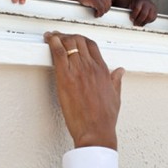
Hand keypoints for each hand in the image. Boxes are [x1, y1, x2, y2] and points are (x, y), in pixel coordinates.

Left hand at [44, 32, 123, 149]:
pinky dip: (53, 43)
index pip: (92, 45)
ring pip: (69, 43)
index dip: (81, 39)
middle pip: (79, 41)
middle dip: (68, 36)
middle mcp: (91, 67)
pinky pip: (59, 53)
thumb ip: (116, 80)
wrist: (96, 131)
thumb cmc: (104, 119)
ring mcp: (78, 71)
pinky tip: (48, 39)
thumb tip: (119, 71)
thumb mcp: (116, 96)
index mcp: (103, 70)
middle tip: (59, 37)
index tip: (73, 39)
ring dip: (58, 37)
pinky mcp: (65, 78)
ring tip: (51, 36)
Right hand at [76, 0, 111, 17]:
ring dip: (101, 13)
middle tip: (100, 13)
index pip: (109, 0)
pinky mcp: (95, 0)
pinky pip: (100, 9)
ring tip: (97, 14)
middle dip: (104, 10)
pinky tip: (95, 14)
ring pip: (104, 8)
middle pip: (108, 4)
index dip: (107, 6)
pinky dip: (99, 14)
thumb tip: (103, 7)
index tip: (104, 10)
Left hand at [129, 0, 156, 25]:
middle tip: (135, 24)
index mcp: (140, 1)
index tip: (131, 19)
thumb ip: (130, 10)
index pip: (137, 8)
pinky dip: (148, 22)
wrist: (144, 0)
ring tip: (139, 24)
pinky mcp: (155, 12)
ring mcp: (153, 8)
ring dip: (143, 22)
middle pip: (144, 14)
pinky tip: (143, 22)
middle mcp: (147, 4)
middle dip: (138, 20)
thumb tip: (129, 18)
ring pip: (149, 17)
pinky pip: (152, 19)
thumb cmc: (137, 3)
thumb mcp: (132, 4)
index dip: (134, 15)